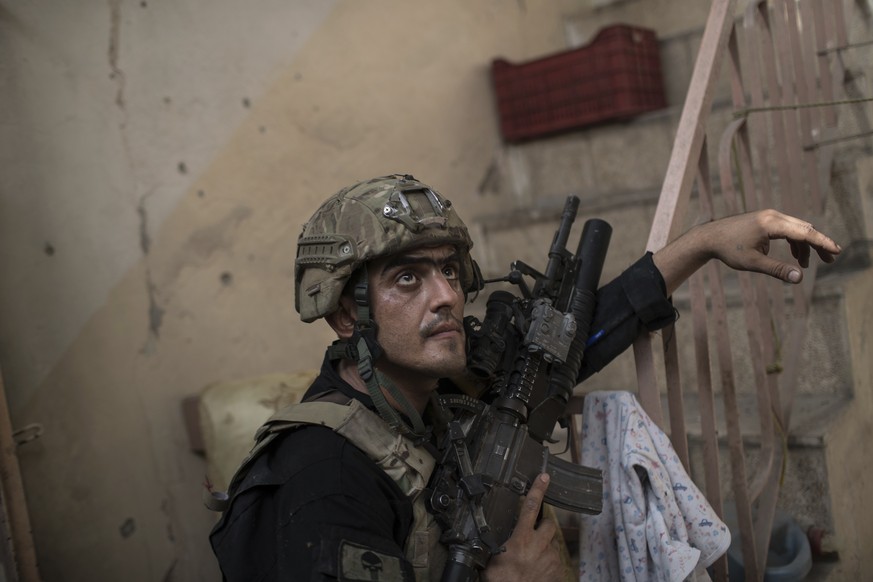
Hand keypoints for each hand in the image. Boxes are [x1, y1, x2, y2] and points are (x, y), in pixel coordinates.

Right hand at [481, 474, 566, 581]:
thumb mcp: (492, 558)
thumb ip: (495, 543)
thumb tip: (487, 537)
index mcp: (521, 538)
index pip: (530, 506)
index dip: (538, 489)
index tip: (544, 478)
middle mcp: (539, 545)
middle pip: (548, 523)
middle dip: (543, 525)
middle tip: (534, 534)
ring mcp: (551, 557)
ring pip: (552, 543)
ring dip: (545, 546)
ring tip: (532, 557)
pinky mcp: (558, 570)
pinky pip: (555, 560)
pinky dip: (548, 562)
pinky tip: (538, 568)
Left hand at [654, 209, 840, 294]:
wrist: (709, 237)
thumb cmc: (729, 250)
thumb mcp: (753, 263)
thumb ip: (777, 269)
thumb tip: (799, 278)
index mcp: (771, 224)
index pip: (804, 232)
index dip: (822, 242)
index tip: (837, 251)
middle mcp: (773, 216)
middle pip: (804, 229)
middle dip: (818, 244)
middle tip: (831, 259)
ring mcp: (769, 216)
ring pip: (796, 229)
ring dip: (805, 246)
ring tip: (808, 265)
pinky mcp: (765, 220)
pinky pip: (787, 229)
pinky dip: (794, 242)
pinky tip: (795, 257)